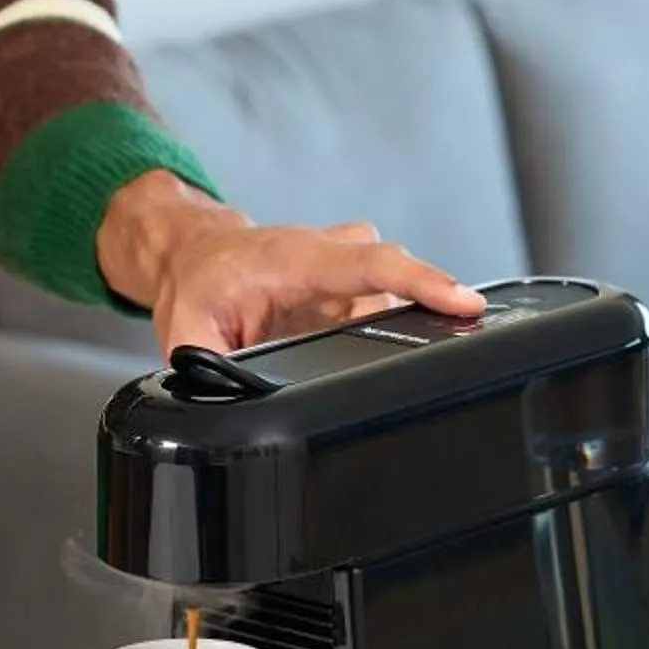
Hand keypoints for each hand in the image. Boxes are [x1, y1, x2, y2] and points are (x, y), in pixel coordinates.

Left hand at [96, 172, 486, 355]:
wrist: (195, 254)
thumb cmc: (197, 283)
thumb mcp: (185, 329)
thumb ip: (202, 363)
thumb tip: (215, 394)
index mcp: (296, 260)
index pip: (372, 263)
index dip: (421, 281)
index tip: (463, 302)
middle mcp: (330, 257)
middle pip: (395, 284)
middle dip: (423, 316)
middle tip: (447, 346)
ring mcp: (344, 269)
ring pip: (392, 296)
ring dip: (402, 325)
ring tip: (401, 354)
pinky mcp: (351, 284)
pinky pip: (385, 302)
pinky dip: (393, 325)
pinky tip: (388, 349)